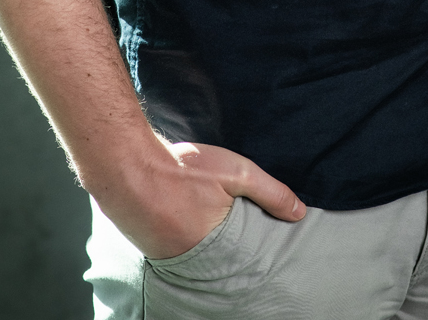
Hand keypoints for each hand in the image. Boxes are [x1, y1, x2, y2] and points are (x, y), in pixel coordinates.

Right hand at [91, 138, 305, 259]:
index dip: (255, 251)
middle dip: (232, 253)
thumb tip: (300, 213)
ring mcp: (169, 258)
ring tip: (210, 225)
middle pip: (222, 262)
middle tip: (234, 233)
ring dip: (207, 244)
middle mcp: (193, 261)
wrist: (127, 166)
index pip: (246, 261)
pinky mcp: (152, 249)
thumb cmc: (182, 168)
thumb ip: (270, 192)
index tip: (263, 247)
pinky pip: (178, 249)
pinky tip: (186, 220)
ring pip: (199, 257)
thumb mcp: (235, 172)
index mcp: (217, 246)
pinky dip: (185, 238)